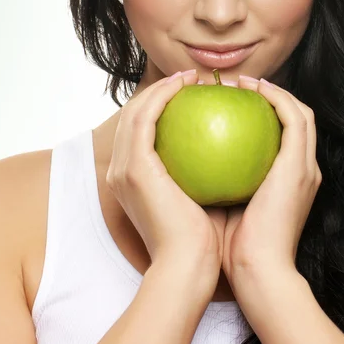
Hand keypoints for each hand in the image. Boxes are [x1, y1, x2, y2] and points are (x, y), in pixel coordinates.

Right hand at [106, 69, 226, 276]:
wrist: (190, 266)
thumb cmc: (200, 239)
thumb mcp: (198, 199)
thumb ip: (199, 173)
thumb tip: (223, 149)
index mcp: (131, 180)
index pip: (140, 132)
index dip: (160, 107)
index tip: (191, 95)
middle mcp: (119, 171)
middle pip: (133, 116)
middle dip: (158, 91)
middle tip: (189, 79)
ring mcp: (123, 168)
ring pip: (135, 110)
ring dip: (160, 87)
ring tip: (188, 77)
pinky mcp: (134, 167)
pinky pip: (146, 117)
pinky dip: (162, 95)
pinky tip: (186, 85)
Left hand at [221, 77, 321, 285]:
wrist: (257, 273)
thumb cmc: (236, 249)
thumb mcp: (227, 208)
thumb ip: (219, 182)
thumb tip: (191, 160)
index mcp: (290, 181)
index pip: (284, 137)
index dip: (265, 114)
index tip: (232, 102)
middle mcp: (304, 170)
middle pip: (297, 118)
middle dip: (272, 94)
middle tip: (237, 85)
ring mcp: (306, 167)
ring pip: (300, 111)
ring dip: (274, 90)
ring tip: (242, 82)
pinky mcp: (299, 165)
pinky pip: (291, 116)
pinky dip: (274, 97)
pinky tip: (248, 89)